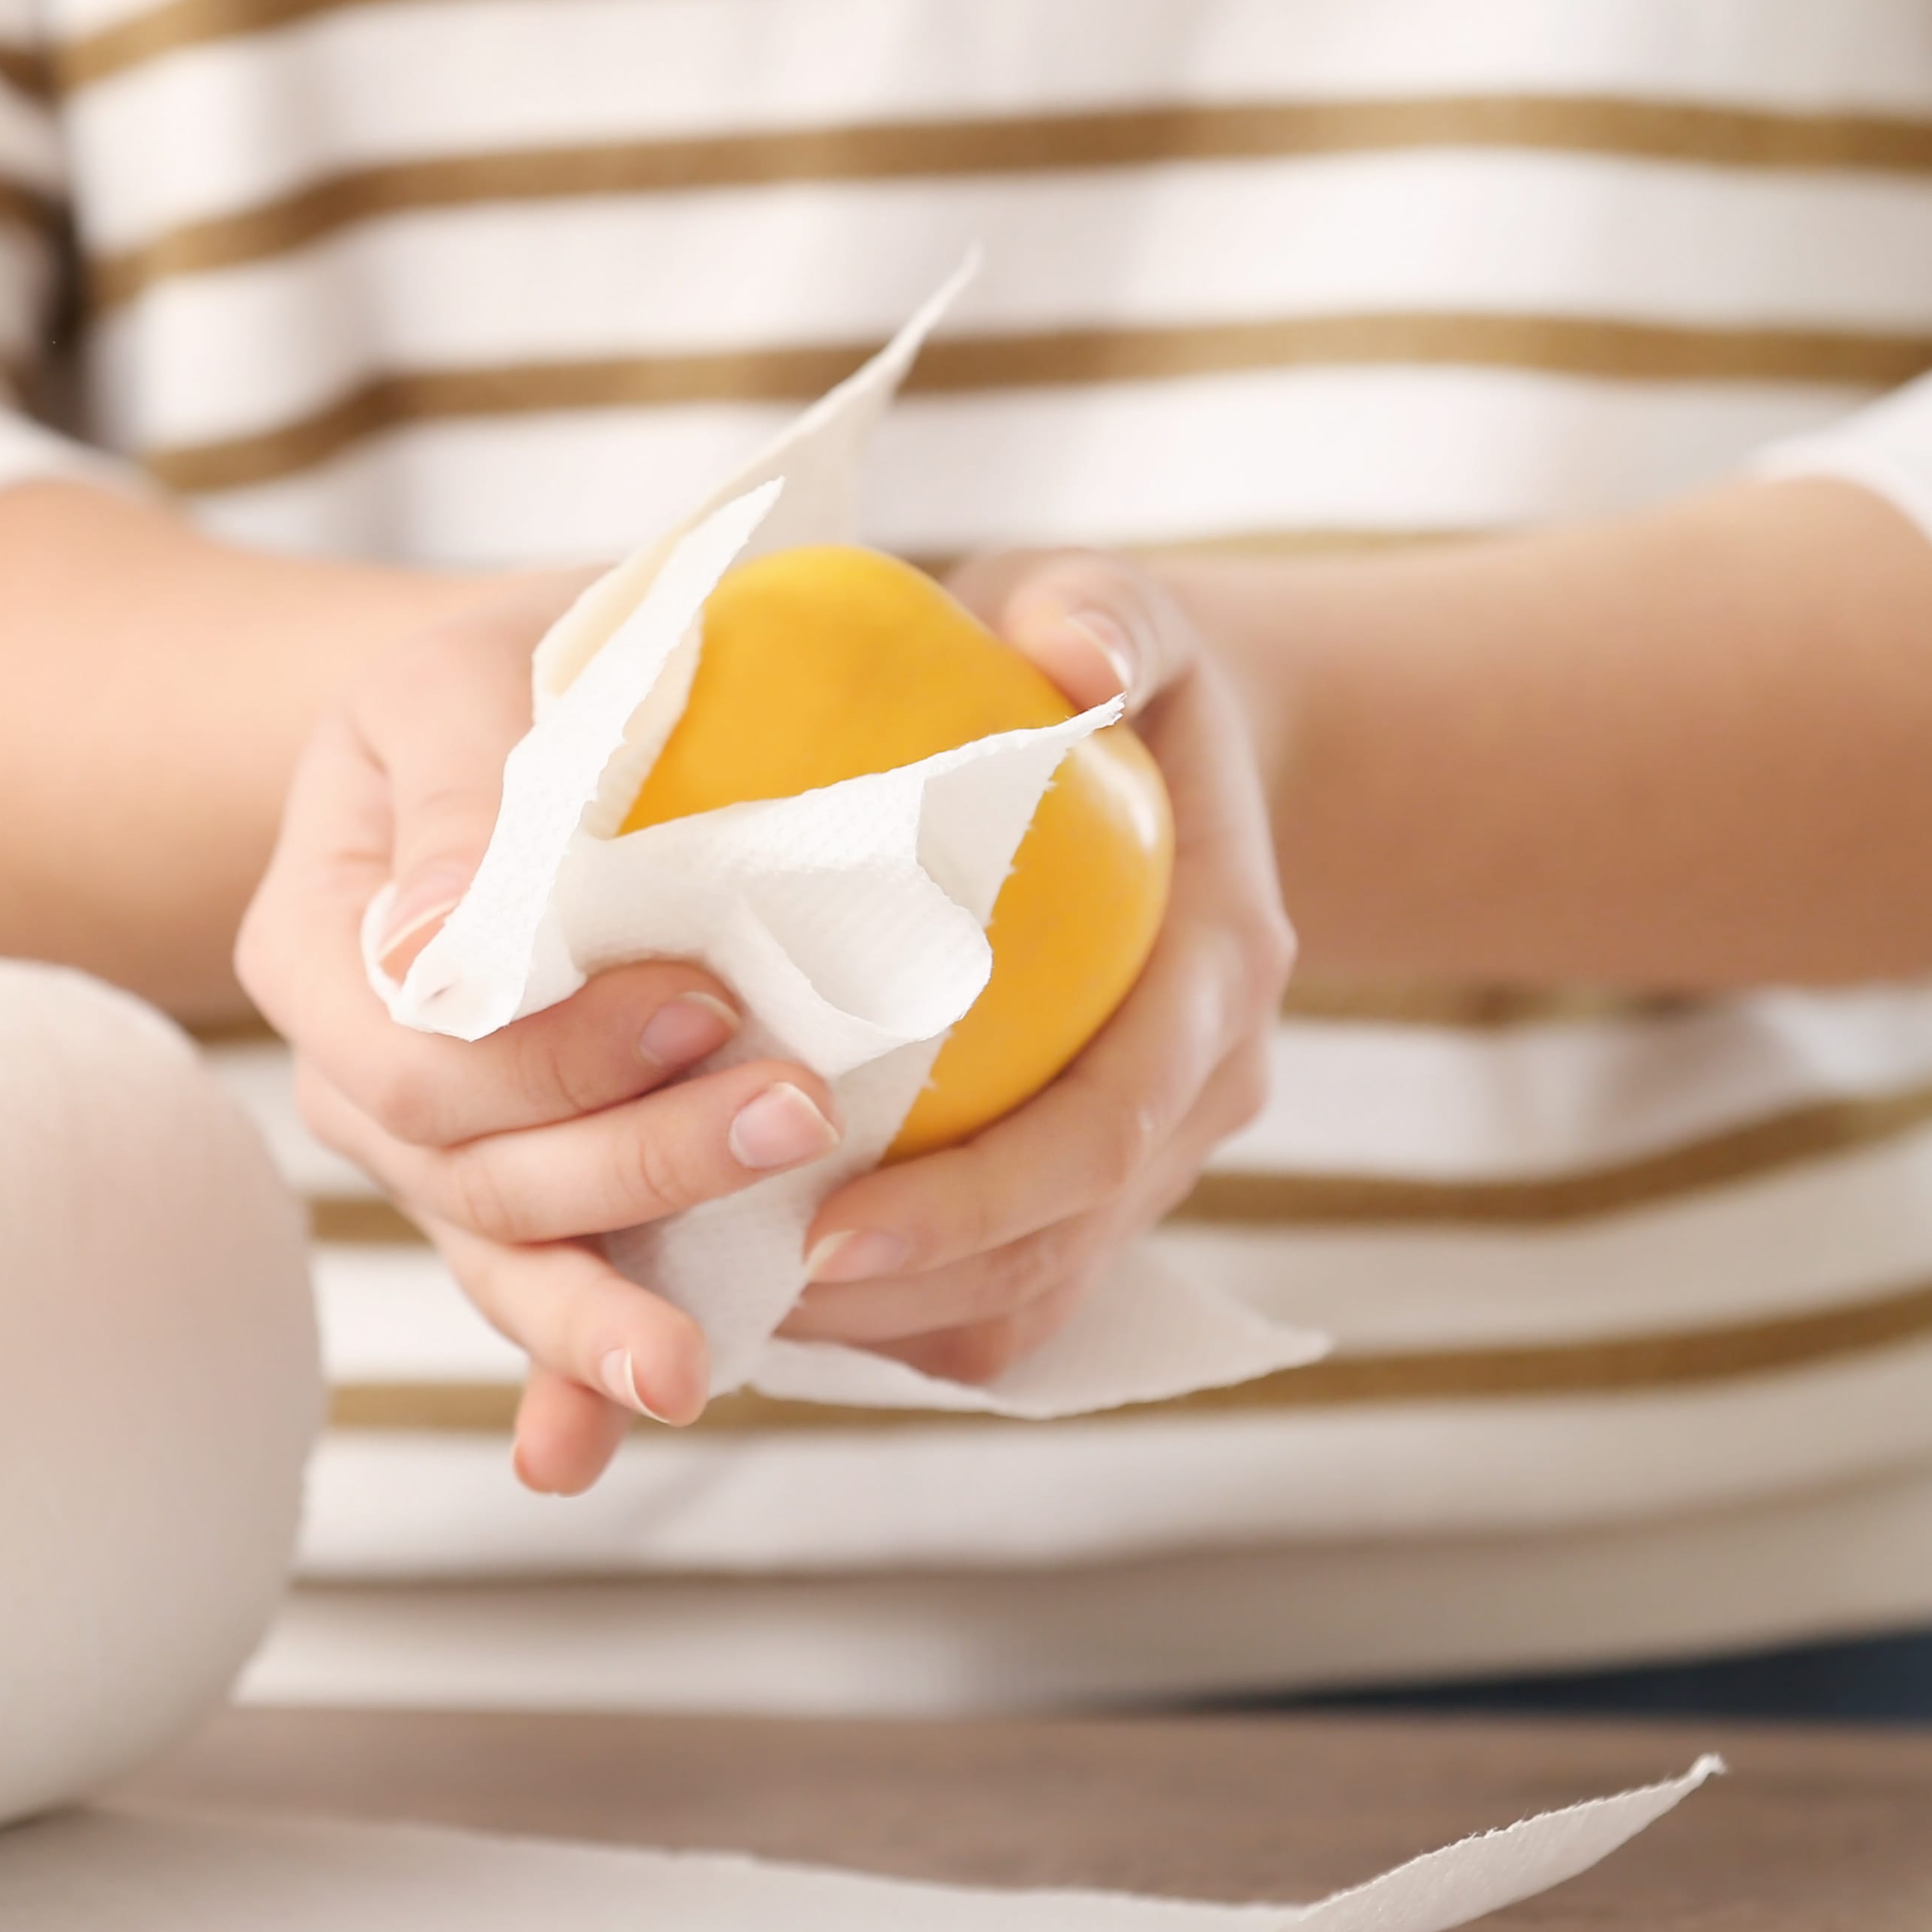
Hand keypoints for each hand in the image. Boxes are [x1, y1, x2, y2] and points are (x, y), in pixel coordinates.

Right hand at [231, 581, 845, 1497]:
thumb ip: (461, 788)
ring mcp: (446, 1151)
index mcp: (322, 944)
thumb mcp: (463, 674)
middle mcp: (362, 1072)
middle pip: (466, 1175)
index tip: (704, 1000)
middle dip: (629, 1165)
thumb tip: (442, 939)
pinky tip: (595, 1451)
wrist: (555, 711)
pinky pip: (542, 1296)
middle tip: (798, 1114)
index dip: (548, 1058)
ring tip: (712, 1361)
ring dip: (611, 1305)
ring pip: (504, 1262)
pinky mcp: (537, 1191)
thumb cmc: (513, 673)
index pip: (407, 1055)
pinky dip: (569, 1382)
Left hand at [776, 553, 1293, 1382]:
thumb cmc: (1099, 669)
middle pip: (1057, 1250)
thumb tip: (1075, 654)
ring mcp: (1149, 1155)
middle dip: (899, 1295)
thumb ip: (1101, 616)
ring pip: (1024, 1301)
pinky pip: (999, 1296)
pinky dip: (889, 1317)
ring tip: (714, 1307)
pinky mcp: (1087, 1188)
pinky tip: (754, 1292)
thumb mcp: (1108, 606)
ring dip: (878, 1325)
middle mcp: (1198, 1093)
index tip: (830, 1231)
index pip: (1105, 1128)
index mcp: (1217, 974)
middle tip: (727, 1295)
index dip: (977, 1200)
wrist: (1169, 749)